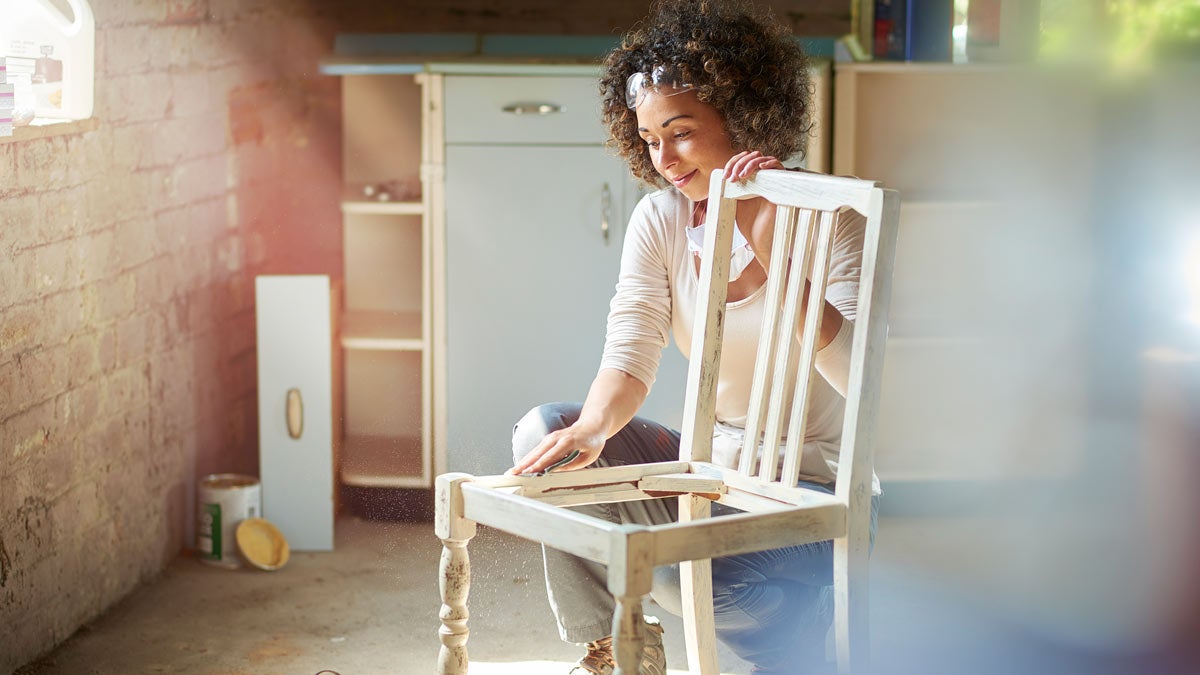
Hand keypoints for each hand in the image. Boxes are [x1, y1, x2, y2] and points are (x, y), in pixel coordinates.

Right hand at [507, 421, 606, 475]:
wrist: (592, 425)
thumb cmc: (592, 442)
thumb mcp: (587, 457)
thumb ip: (571, 465)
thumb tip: (555, 473)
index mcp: (567, 442)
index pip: (549, 457)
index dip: (538, 466)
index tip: (528, 473)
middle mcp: (556, 438)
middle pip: (537, 453)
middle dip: (524, 464)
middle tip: (512, 474)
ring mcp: (551, 437)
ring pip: (534, 451)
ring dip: (523, 462)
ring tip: (512, 472)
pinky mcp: (549, 439)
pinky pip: (537, 450)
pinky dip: (528, 458)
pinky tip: (521, 466)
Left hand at [723, 151, 781, 266]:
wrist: (759, 239)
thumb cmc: (749, 224)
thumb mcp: (733, 202)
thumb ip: (730, 187)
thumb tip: (719, 174)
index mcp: (750, 181)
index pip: (742, 161)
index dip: (733, 163)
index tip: (724, 176)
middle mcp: (761, 179)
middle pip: (752, 157)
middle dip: (739, 163)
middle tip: (732, 177)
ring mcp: (771, 182)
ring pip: (764, 159)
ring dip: (750, 163)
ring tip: (742, 176)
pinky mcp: (781, 186)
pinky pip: (779, 167)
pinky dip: (770, 163)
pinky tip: (760, 168)